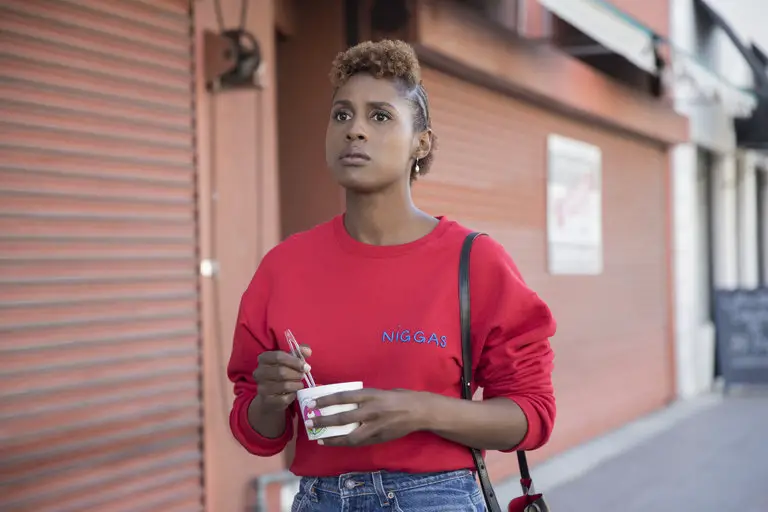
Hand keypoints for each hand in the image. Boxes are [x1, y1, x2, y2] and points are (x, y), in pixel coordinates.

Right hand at [253, 346, 311, 412]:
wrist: (270, 398)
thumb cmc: (281, 375)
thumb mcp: (289, 362)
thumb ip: (298, 354)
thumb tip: (308, 351)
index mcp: (263, 359)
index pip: (278, 356)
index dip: (294, 361)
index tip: (305, 366)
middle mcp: (259, 372)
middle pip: (281, 371)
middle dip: (296, 374)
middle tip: (303, 375)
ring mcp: (261, 387)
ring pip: (285, 385)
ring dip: (296, 384)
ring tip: (299, 384)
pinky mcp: (267, 400)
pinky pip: (285, 397)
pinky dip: (293, 395)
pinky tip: (293, 392)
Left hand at [308, 389, 428, 446]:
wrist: (419, 411)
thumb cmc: (399, 397)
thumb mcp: (380, 391)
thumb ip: (363, 397)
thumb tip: (344, 400)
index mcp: (370, 394)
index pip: (343, 396)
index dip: (326, 400)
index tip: (313, 403)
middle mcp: (371, 410)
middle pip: (342, 417)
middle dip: (323, 420)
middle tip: (309, 422)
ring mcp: (375, 426)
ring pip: (349, 435)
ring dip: (332, 437)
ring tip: (319, 439)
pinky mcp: (379, 438)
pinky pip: (359, 442)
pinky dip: (345, 443)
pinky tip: (335, 443)